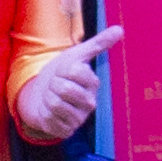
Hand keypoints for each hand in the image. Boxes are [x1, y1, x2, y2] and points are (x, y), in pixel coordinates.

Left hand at [15, 24, 123, 143]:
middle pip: (64, 88)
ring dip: (47, 97)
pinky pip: (49, 119)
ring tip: (53, 96)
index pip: (76, 71)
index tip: (64, 71)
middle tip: (56, 85)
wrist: (42, 94)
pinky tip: (49, 111)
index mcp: (93, 84)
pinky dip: (44, 112)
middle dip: (53, 83)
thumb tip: (120, 29)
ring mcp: (78, 119)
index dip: (63, 69)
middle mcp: (90, 103)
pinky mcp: (66, 131)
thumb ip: (98, 43)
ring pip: (55, 103)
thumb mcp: (77, 55)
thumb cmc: (62, 73)